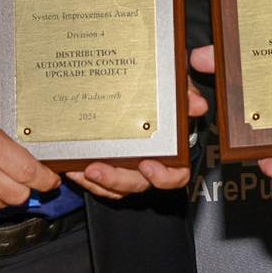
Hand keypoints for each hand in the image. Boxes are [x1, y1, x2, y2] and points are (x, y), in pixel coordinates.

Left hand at [65, 51, 214, 199]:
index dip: (164, 176)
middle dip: (117, 180)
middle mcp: (150, 163)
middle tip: (99, 169)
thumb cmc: (159, 93)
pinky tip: (73, 166)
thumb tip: (198, 105)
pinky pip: (99, 182)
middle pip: (139, 183)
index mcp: (170, 150)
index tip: (147, 165)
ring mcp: (129, 168)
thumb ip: (185, 93)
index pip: (176, 174)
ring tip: (81, 169)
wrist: (133, 85)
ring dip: (98, 181)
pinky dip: (85, 177)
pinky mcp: (108, 167)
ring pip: (117, 188)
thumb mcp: (173, 86)